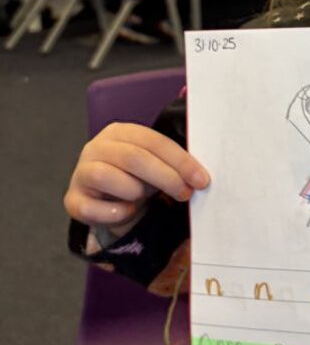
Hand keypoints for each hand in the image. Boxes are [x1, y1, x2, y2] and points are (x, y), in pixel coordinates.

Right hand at [64, 123, 209, 236]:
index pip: (154, 141)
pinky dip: (113, 212)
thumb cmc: (138, 178)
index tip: (201, 179)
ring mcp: (81, 172)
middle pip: (133, 157)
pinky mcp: (73, 199)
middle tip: (185, 193)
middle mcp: (97, 147)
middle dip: (165, 177)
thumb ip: (173, 164)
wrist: (108, 201)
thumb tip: (200, 176)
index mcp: (121, 132)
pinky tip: (128, 212)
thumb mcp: (156, 165)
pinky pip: (89, 207)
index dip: (180, 161)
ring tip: (144, 199)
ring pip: (106, 175)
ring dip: (134, 190)